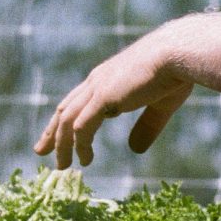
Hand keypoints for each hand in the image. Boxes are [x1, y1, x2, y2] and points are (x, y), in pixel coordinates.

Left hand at [33, 37, 193, 167]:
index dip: (66, 119)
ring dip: (61, 145)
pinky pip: (81, 127)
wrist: (179, 53)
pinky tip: (85, 160)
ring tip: (63, 166)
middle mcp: (98, 80)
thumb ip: (147, 126)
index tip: (60, 136)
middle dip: (52, 132)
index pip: (78, 100)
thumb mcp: (160, 105)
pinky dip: (80, 145)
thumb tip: (135, 149)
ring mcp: (98, 88)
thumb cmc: (175, 73)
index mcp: (109, 77)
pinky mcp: (103, 98)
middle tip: (41, 151)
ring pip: (67, 121)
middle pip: (65, 109)